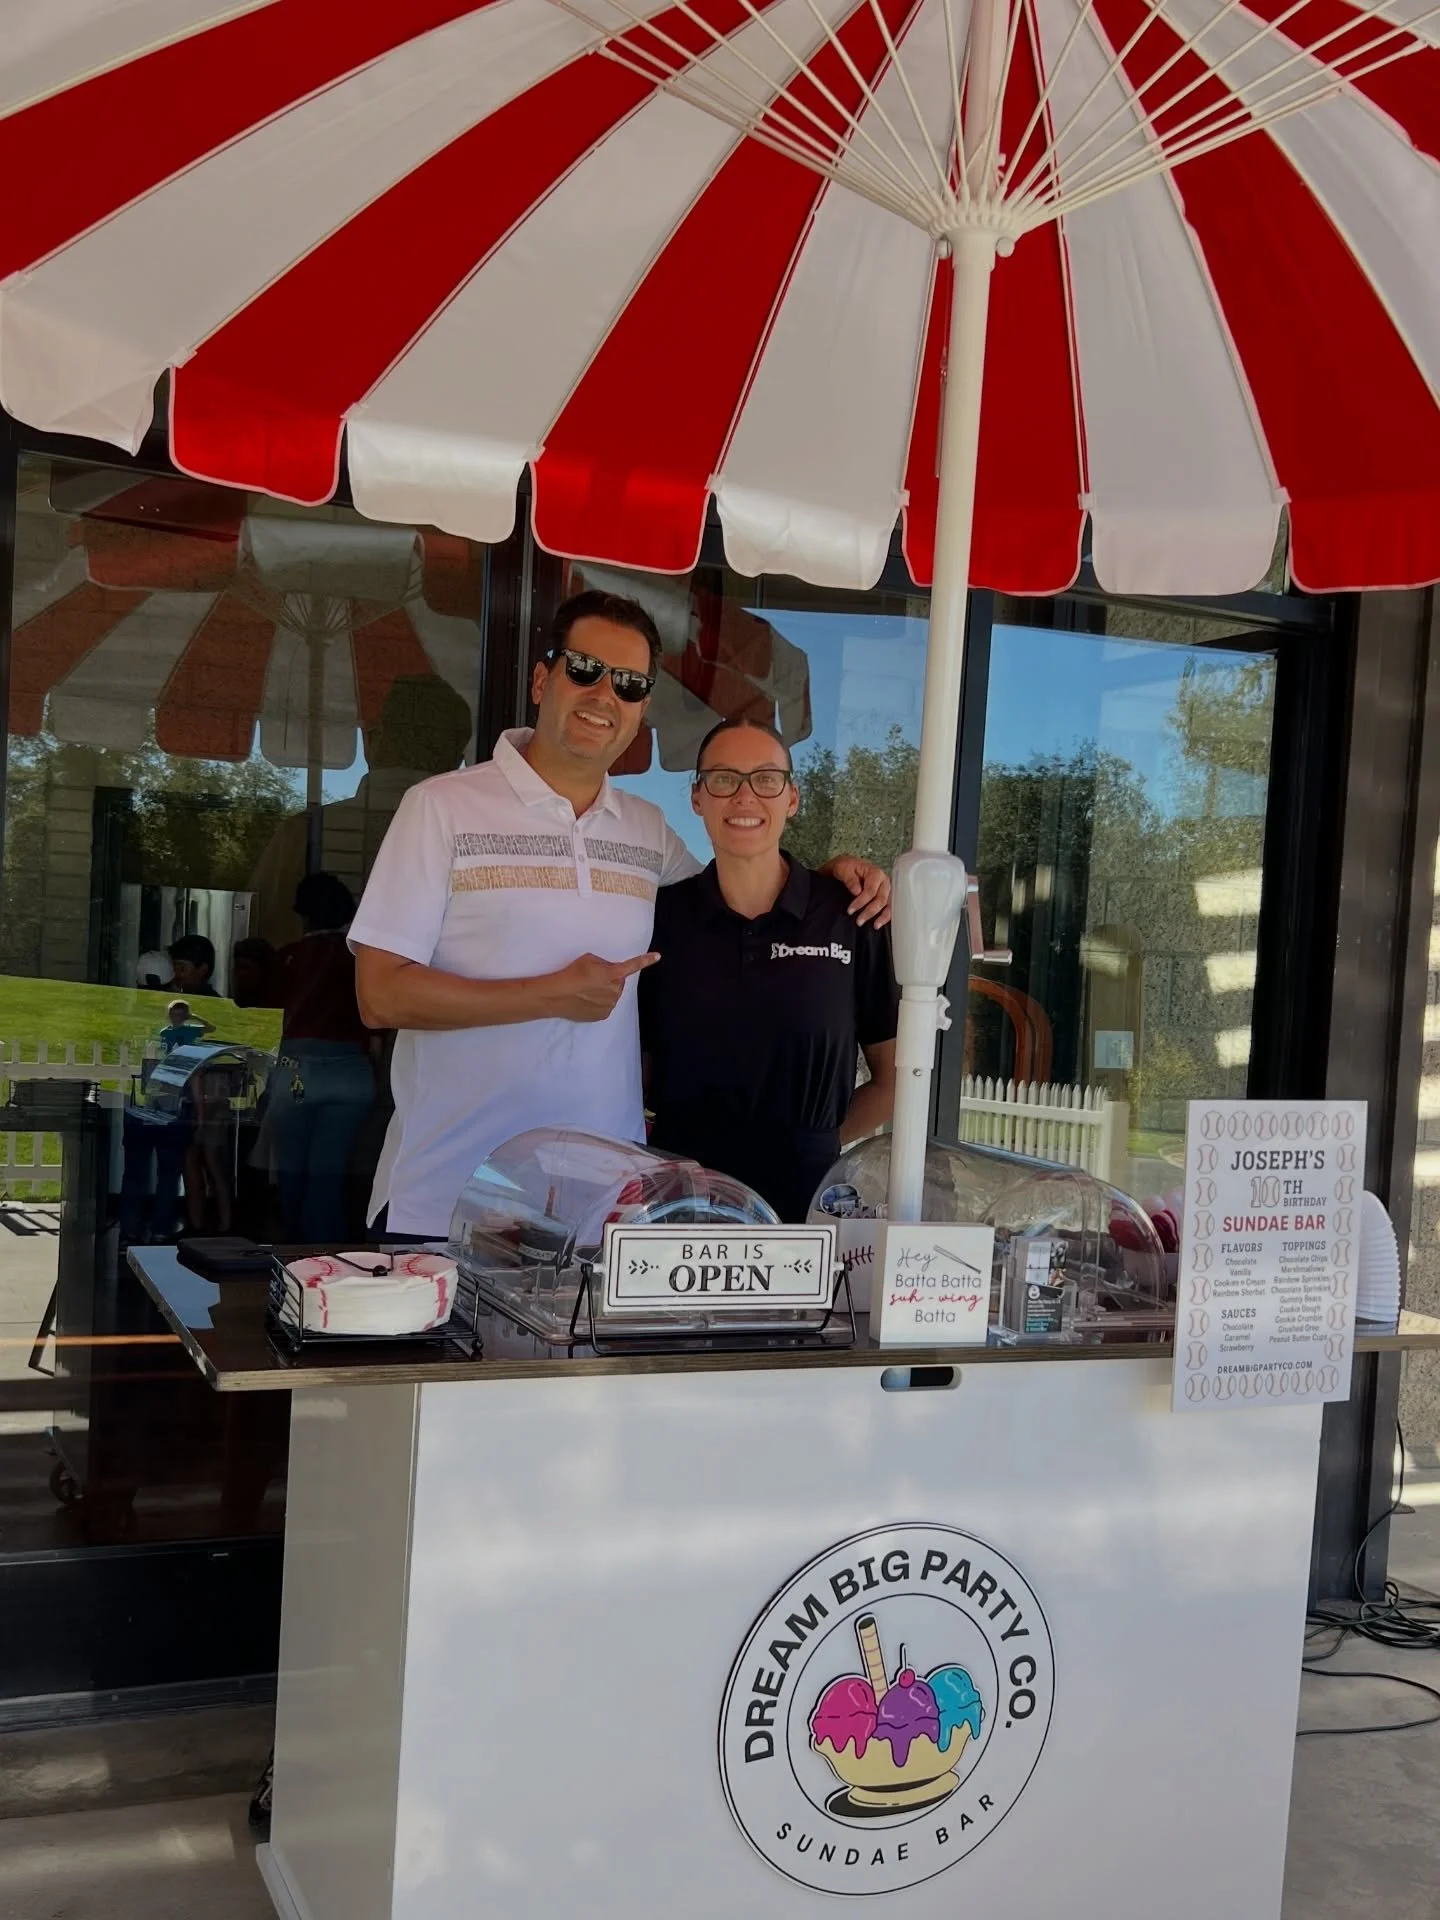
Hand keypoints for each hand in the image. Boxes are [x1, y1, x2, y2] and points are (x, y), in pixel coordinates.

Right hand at [542, 951, 658, 1021]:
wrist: (557, 995)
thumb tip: (609, 970)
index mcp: (613, 974)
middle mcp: (615, 990)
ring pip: (612, 995)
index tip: (658, 957)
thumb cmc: (572, 973)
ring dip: (605, 991)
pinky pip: (606, 1006)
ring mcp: (610, 1005)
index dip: (645, 961)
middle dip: (610, 979)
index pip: (633, 965)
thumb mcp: (588, 959)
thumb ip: (604, 963)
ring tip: (586, 990)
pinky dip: (599, 1002)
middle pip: (619, 982)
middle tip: (593, 978)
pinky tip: (586, 1000)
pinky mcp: (603, 1015)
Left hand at [826, 856, 891, 927]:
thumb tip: (857, 891)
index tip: (850, 910)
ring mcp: (886, 889)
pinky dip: (886, 916)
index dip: (861, 902)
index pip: (871, 890)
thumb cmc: (847, 867)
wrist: (849, 867)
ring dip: (882, 916)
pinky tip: (881, 923)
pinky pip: (889, 907)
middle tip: (859, 921)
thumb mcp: (843, 869)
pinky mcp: (886, 895)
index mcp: (875, 873)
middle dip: (870, 911)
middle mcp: (884, 881)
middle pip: (881, 899)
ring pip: (889, 904)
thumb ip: (850, 879)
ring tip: (875, 925)